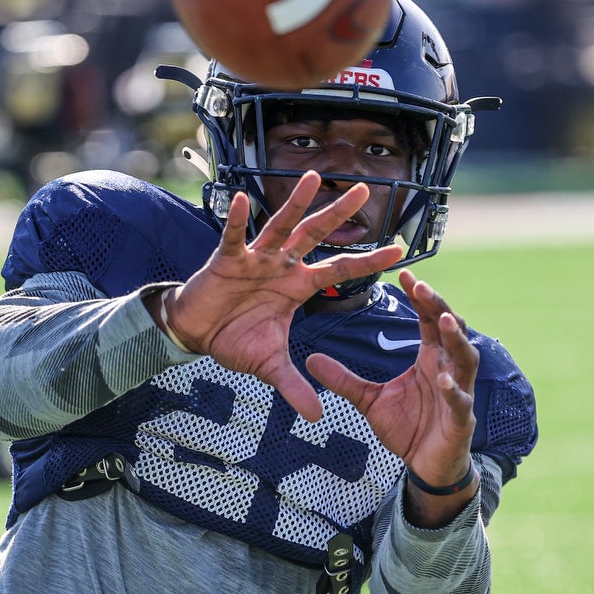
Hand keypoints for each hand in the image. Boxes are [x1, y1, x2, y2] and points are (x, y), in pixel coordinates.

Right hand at [161, 171, 401, 421]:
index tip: (397, 250)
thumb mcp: (269, 365)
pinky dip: (238, 221)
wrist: (195, 334)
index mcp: (297, 286)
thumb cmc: (234, 340)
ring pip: (279, 226)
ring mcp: (254, 259)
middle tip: (363, 190)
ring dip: (295, 203)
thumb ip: (294, 385)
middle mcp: (280, 265)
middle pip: (315, 235)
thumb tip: (316, 416)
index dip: (367, 262)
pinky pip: (234, 237)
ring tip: (311, 177)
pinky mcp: (226, 259)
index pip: (339, 269)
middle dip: (337, 214)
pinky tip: (244, 200)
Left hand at [306, 269, 478, 523]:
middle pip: (450, 330)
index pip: (428, 320)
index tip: (406, 274)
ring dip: (456, 340)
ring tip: (443, 321)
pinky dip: (454, 390)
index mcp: (430, 359)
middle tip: (422, 286)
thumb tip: (310, 359)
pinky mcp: (460, 420)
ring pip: (464, 359)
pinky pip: (460, 401)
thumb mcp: (368, 399)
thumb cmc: (406, 426)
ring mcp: (459, 393)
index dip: (421, 298)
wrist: (426, 464)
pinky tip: (444, 380)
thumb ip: (343, 379)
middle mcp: (449, 369)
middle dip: (438, 307)